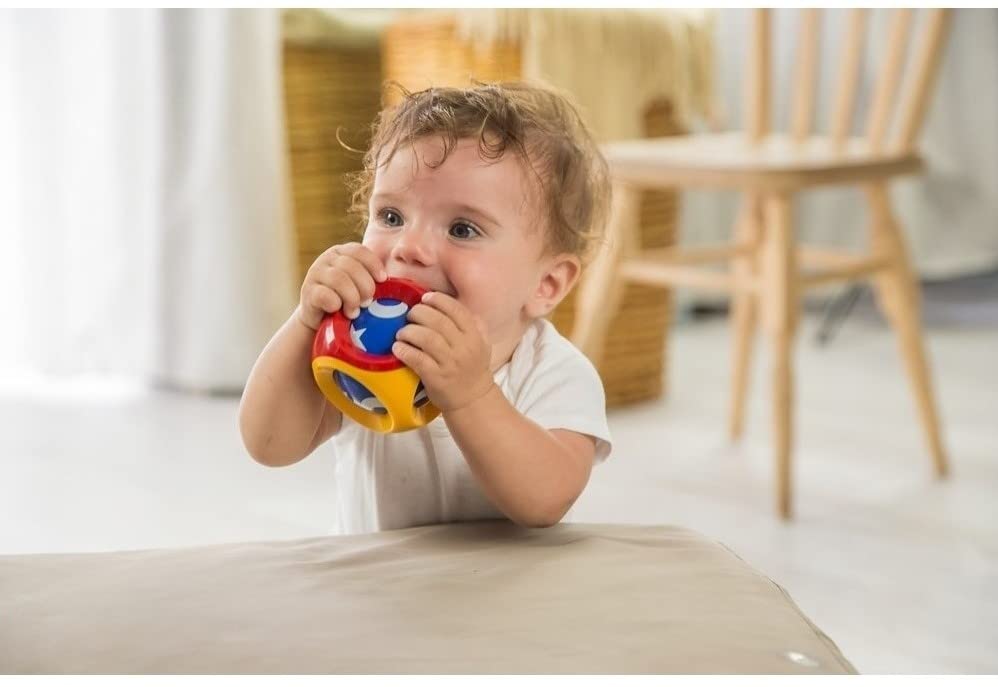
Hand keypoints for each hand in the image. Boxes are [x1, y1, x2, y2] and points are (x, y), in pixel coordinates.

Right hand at [297, 242, 386, 330]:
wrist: (321, 319)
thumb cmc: (347, 300)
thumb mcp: (360, 285)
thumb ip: (373, 278)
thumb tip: (400, 283)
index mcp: (342, 252)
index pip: (360, 250)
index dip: (374, 264)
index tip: (383, 280)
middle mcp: (327, 258)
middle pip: (351, 266)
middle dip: (364, 286)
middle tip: (368, 302)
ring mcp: (315, 273)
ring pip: (339, 279)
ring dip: (352, 298)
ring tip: (355, 311)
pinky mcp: (307, 291)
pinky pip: (325, 294)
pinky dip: (336, 304)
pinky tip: (339, 311)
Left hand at [392, 292, 494, 412]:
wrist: (473, 400)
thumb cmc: (473, 368)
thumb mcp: (482, 344)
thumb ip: (474, 323)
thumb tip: (453, 304)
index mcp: (474, 336)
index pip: (456, 310)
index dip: (438, 300)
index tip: (425, 298)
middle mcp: (463, 347)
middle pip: (438, 321)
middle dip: (418, 313)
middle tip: (410, 315)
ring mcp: (450, 363)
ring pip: (426, 338)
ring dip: (409, 331)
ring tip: (401, 333)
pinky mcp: (436, 377)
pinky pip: (417, 359)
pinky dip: (404, 350)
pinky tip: (397, 348)